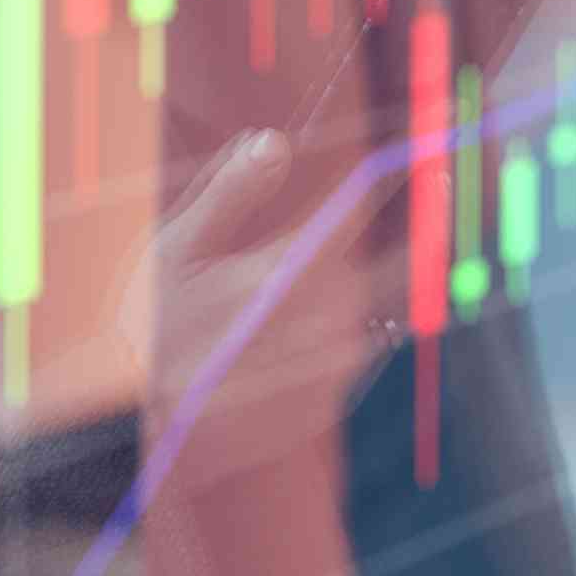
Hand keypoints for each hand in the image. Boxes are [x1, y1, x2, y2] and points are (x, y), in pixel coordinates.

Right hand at [116, 122, 409, 461]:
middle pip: (389, 266)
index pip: (360, 210)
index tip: (435, 158)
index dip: (402, 179)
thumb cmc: (150, 331)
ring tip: (312, 294)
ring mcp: (328, 365)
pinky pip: (354, 354)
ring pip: (373, 310)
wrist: (141, 434)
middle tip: (423, 211)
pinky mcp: (326, 401)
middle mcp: (321, 319)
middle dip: (407, 241)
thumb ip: (231, 193)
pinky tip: (297, 336)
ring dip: (367, 291)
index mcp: (286, 270)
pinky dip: (343, 335)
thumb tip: (275, 141)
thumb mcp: (173, 250)